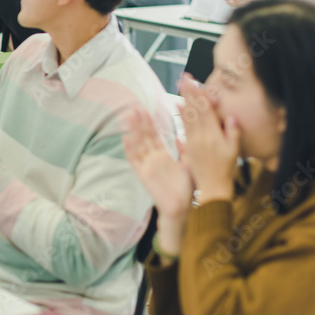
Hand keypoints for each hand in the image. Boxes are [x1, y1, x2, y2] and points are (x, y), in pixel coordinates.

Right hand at [122, 104, 192, 221]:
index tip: (148, 108)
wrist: (182, 208)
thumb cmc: (187, 188)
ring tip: (129, 116)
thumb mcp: (188, 165)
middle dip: (141, 121)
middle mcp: (153, 158)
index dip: (151, 122)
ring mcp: (147, 165)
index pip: (155, 134)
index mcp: (164, 155)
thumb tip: (178, 136)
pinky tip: (126, 138)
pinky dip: (130, 150)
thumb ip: (184, 151)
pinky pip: (134, 161)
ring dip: (133, 130)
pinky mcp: (143, 174)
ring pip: (138, 144)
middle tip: (136, 106)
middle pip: (145, 136)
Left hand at [178, 75, 239, 202]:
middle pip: (195, 110)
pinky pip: (184, 128)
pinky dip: (180, 115)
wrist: (213, 188)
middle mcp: (202, 136)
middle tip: (184, 77)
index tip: (195, 82)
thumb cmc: (226, 169)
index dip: (200, 95)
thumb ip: (233, 132)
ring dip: (184, 100)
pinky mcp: (188, 147)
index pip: (206, 110)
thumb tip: (231, 116)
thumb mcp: (234, 150)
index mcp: (214, 135)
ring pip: (188, 116)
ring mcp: (193, 141)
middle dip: (189, 92)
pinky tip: (177, 106)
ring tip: (180, 86)